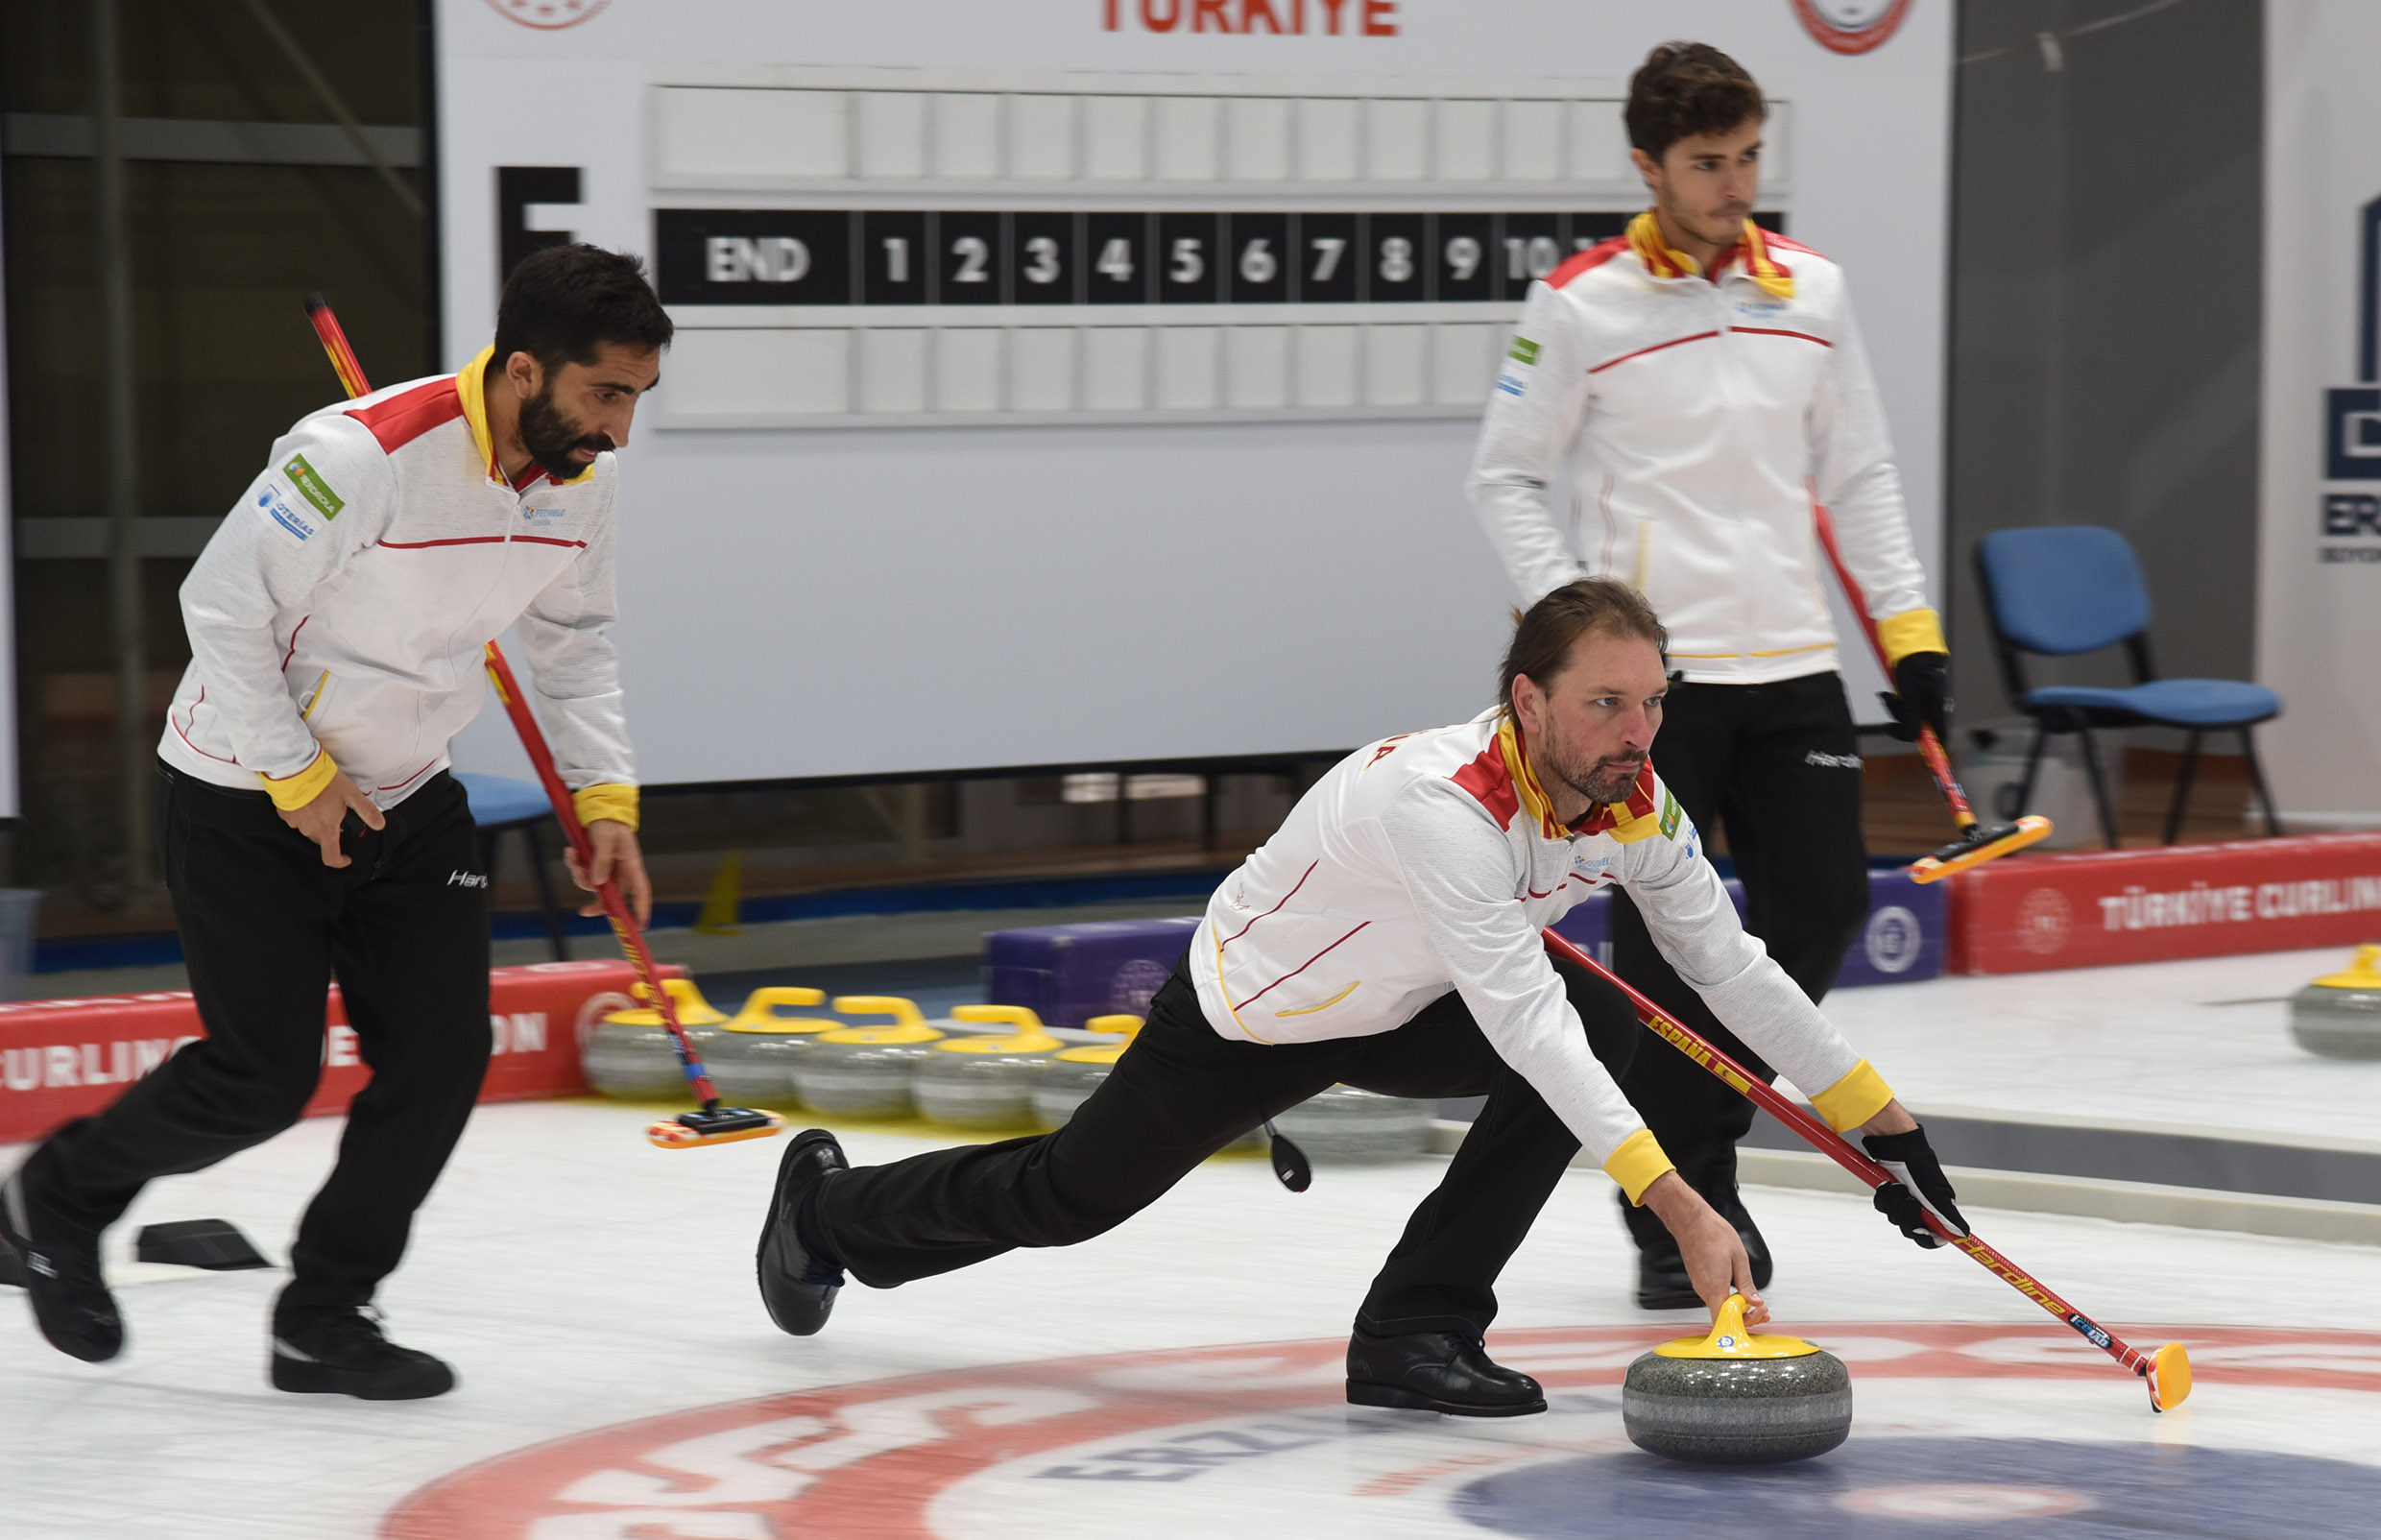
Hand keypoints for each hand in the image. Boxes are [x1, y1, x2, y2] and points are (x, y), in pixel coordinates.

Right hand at [278, 771, 384, 867]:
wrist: (296, 769)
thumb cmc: (324, 782)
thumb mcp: (352, 794)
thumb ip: (367, 811)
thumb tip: (379, 825)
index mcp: (326, 829)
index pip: (331, 857)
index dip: (340, 862)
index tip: (346, 858)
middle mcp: (308, 830)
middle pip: (322, 839)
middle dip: (331, 831)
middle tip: (336, 813)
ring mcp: (294, 822)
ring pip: (309, 828)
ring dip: (317, 820)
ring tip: (322, 801)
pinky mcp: (284, 813)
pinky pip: (296, 818)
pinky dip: (304, 813)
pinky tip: (308, 799)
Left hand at [565, 819, 650, 927]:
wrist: (597, 806)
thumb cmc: (608, 820)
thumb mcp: (605, 838)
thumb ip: (602, 861)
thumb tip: (597, 883)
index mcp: (631, 864)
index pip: (641, 891)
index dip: (641, 909)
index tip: (639, 925)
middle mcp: (620, 870)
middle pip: (613, 896)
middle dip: (597, 903)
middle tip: (583, 911)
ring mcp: (606, 867)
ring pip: (593, 885)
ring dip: (579, 876)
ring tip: (573, 857)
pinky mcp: (594, 862)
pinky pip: (583, 873)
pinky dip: (574, 865)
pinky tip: (570, 852)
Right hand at [1641, 1172, 1768, 1325]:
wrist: (1691, 1220)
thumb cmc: (1712, 1233)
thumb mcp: (1739, 1258)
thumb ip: (1747, 1284)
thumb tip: (1755, 1302)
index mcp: (1715, 1287)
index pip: (1725, 1320)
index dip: (1744, 1322)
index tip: (1758, 1313)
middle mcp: (1704, 1291)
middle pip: (1724, 1316)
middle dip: (1745, 1316)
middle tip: (1761, 1307)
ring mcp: (1700, 1286)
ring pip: (1720, 1306)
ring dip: (1738, 1307)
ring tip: (1753, 1298)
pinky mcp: (1699, 1280)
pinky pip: (1714, 1296)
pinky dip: (1728, 1298)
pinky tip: (1738, 1289)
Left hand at [1861, 1117, 1968, 1247]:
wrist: (1899, 1150)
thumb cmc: (1921, 1170)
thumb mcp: (1939, 1196)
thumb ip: (1950, 1218)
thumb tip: (1964, 1234)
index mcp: (1937, 1213)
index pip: (1933, 1238)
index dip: (1926, 1238)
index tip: (1920, 1230)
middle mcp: (1922, 1210)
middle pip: (1911, 1230)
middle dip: (1906, 1216)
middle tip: (1909, 1201)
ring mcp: (1905, 1203)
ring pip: (1894, 1218)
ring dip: (1894, 1203)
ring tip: (1899, 1186)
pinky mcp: (1890, 1196)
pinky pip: (1882, 1206)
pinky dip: (1883, 1196)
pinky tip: (1888, 1184)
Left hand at [1881, 651, 1950, 744]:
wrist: (1912, 650)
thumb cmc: (1914, 670)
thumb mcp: (1911, 697)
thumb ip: (1912, 720)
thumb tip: (1913, 739)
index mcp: (1937, 709)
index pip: (1941, 737)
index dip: (1934, 750)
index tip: (1926, 764)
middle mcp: (1934, 708)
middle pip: (1918, 728)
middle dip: (1901, 720)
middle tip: (1891, 706)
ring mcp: (1925, 703)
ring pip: (1908, 717)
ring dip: (1895, 710)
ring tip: (1888, 696)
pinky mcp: (1917, 698)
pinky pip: (1905, 708)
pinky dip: (1895, 704)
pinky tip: (1889, 695)